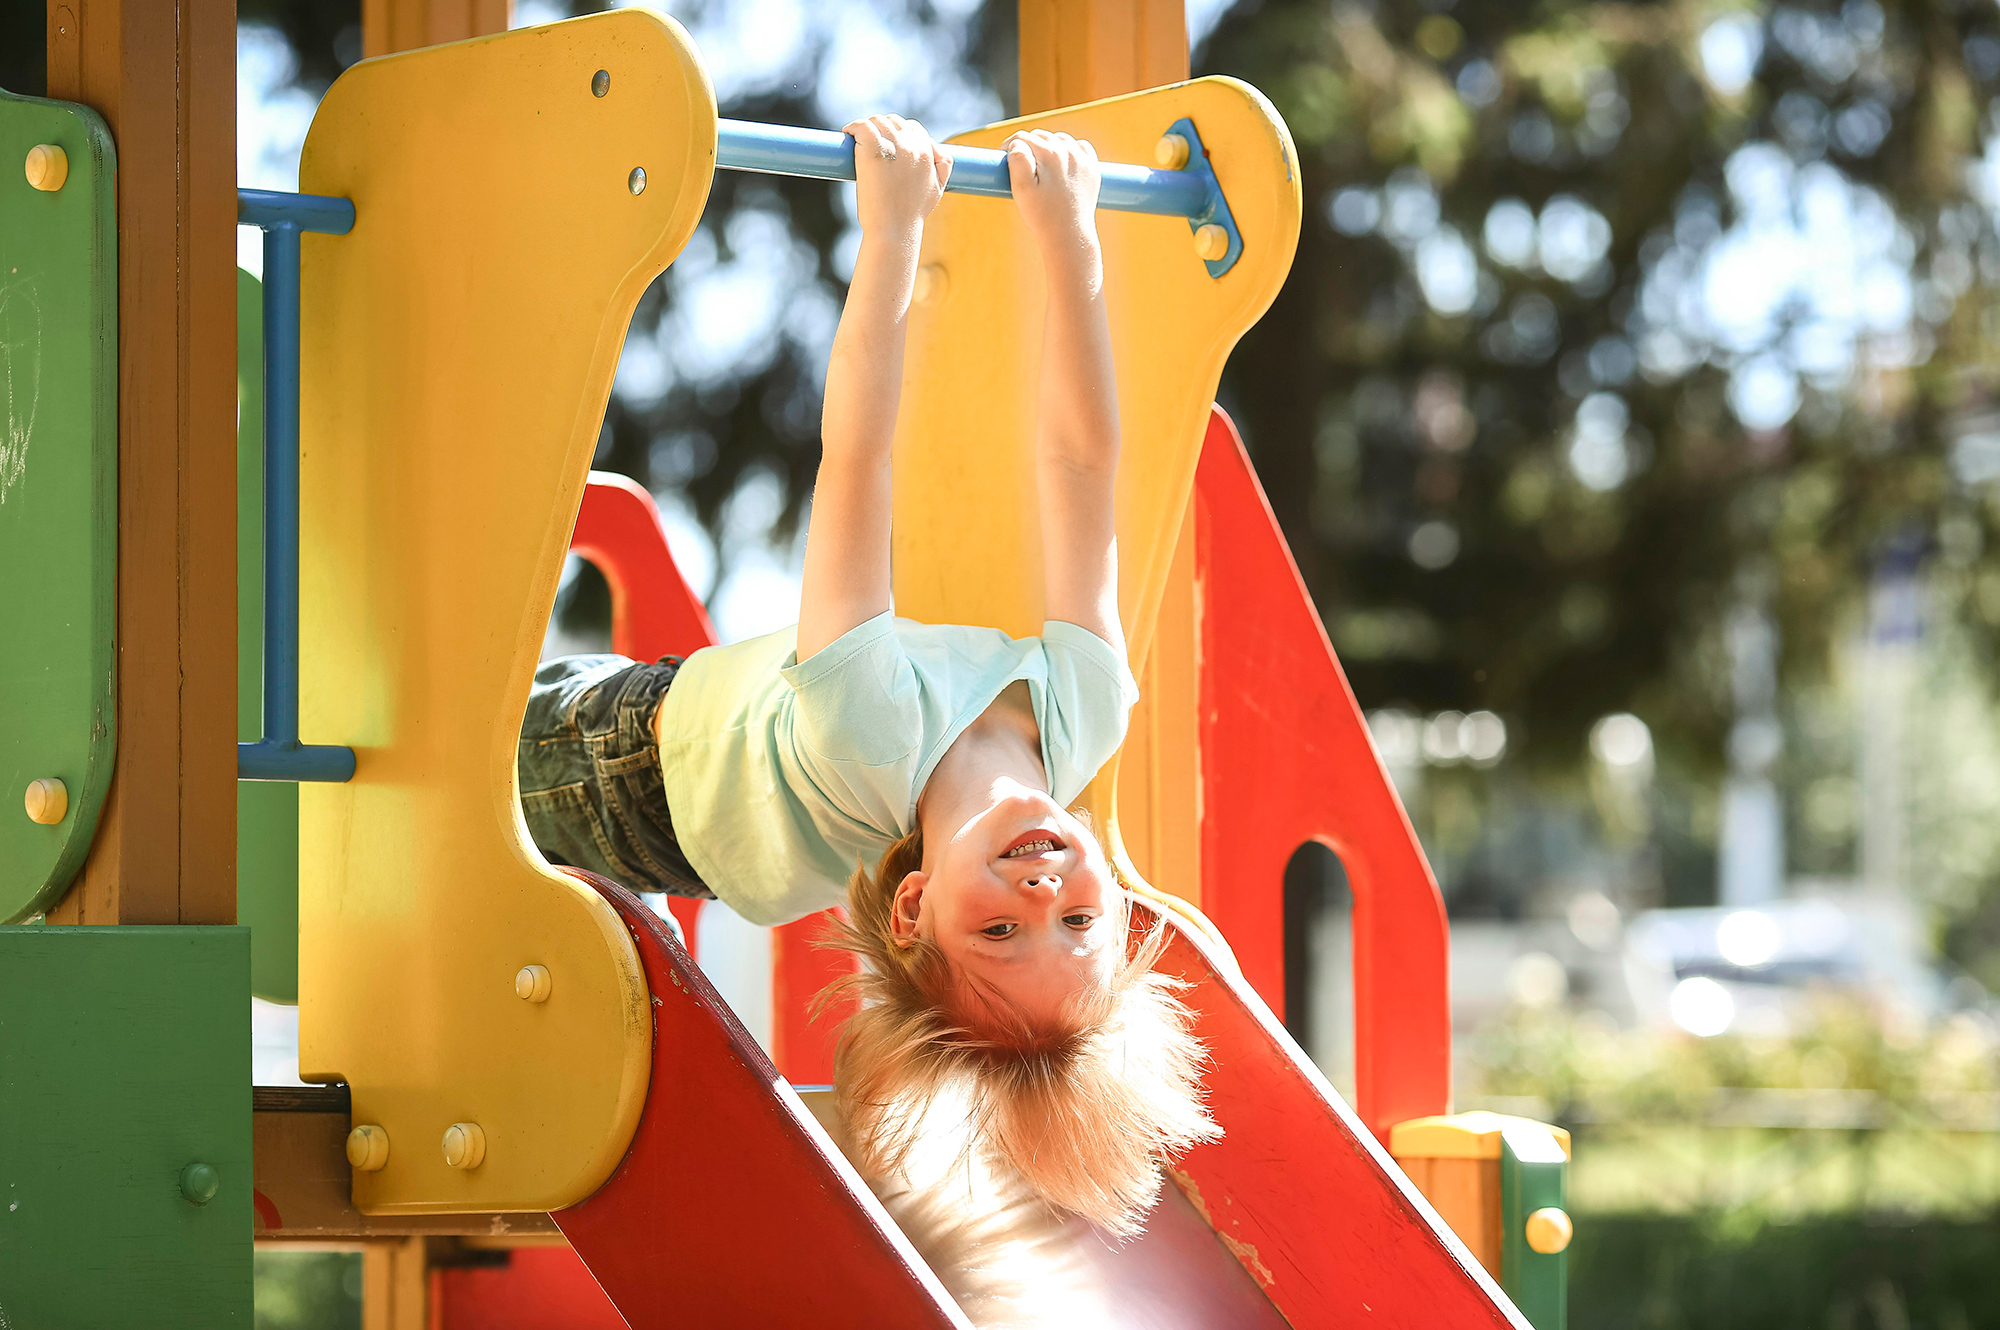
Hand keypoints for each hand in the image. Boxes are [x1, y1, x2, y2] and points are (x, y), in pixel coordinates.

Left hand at [846, 114, 951, 235]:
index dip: (897, 132)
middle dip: (881, 128)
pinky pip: (862, 126)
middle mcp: (912, 146)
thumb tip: (938, 152)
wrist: (894, 229)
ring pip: (877, 121)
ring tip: (856, 140)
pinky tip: (847, 134)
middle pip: (893, 122)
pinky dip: (853, 127)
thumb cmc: (910, 215)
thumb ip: (943, 168)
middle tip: (868, 143)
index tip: (885, 143)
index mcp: (927, 153)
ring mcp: (893, 146)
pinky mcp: (873, 149)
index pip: (912, 128)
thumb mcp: (937, 190)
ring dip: (866, 127)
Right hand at [1004, 130, 1101, 257]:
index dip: (1008, 146)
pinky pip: (1081, 147)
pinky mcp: (1092, 170)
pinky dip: (1070, 150)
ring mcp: (1084, 160)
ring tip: (1039, 163)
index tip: (1002, 157)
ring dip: (1048, 146)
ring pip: (1060, 139)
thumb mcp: (1022, 188)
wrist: (1069, 236)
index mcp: (1050, 154)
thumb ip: (1017, 160)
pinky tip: (1062, 162)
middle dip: (1027, 145)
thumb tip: (1018, 143)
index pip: (1023, 138)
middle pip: (1041, 136)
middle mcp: (1069, 152)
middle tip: (1018, 163)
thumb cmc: (1042, 215)